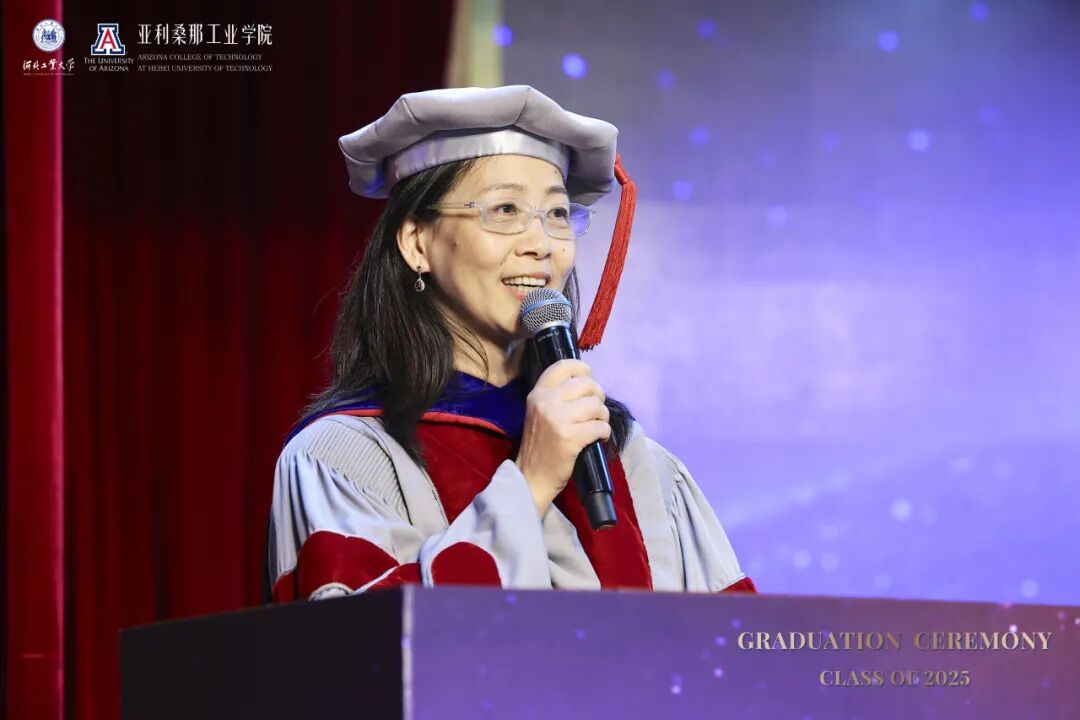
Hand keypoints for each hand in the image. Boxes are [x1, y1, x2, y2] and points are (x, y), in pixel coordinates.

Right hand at [514, 359, 610, 516]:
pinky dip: (604, 432)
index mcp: (537, 393)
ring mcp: (558, 419)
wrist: (531, 477)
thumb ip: (555, 396)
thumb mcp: (538, 413)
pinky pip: (600, 426)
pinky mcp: (571, 438)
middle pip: (587, 384)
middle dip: (598, 396)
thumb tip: (586, 383)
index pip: (563, 366)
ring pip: (596, 405)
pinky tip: (599, 437)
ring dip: (602, 416)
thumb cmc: (538, 445)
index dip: (582, 368)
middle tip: (595, 410)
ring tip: (597, 425)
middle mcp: (546, 402)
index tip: (589, 378)